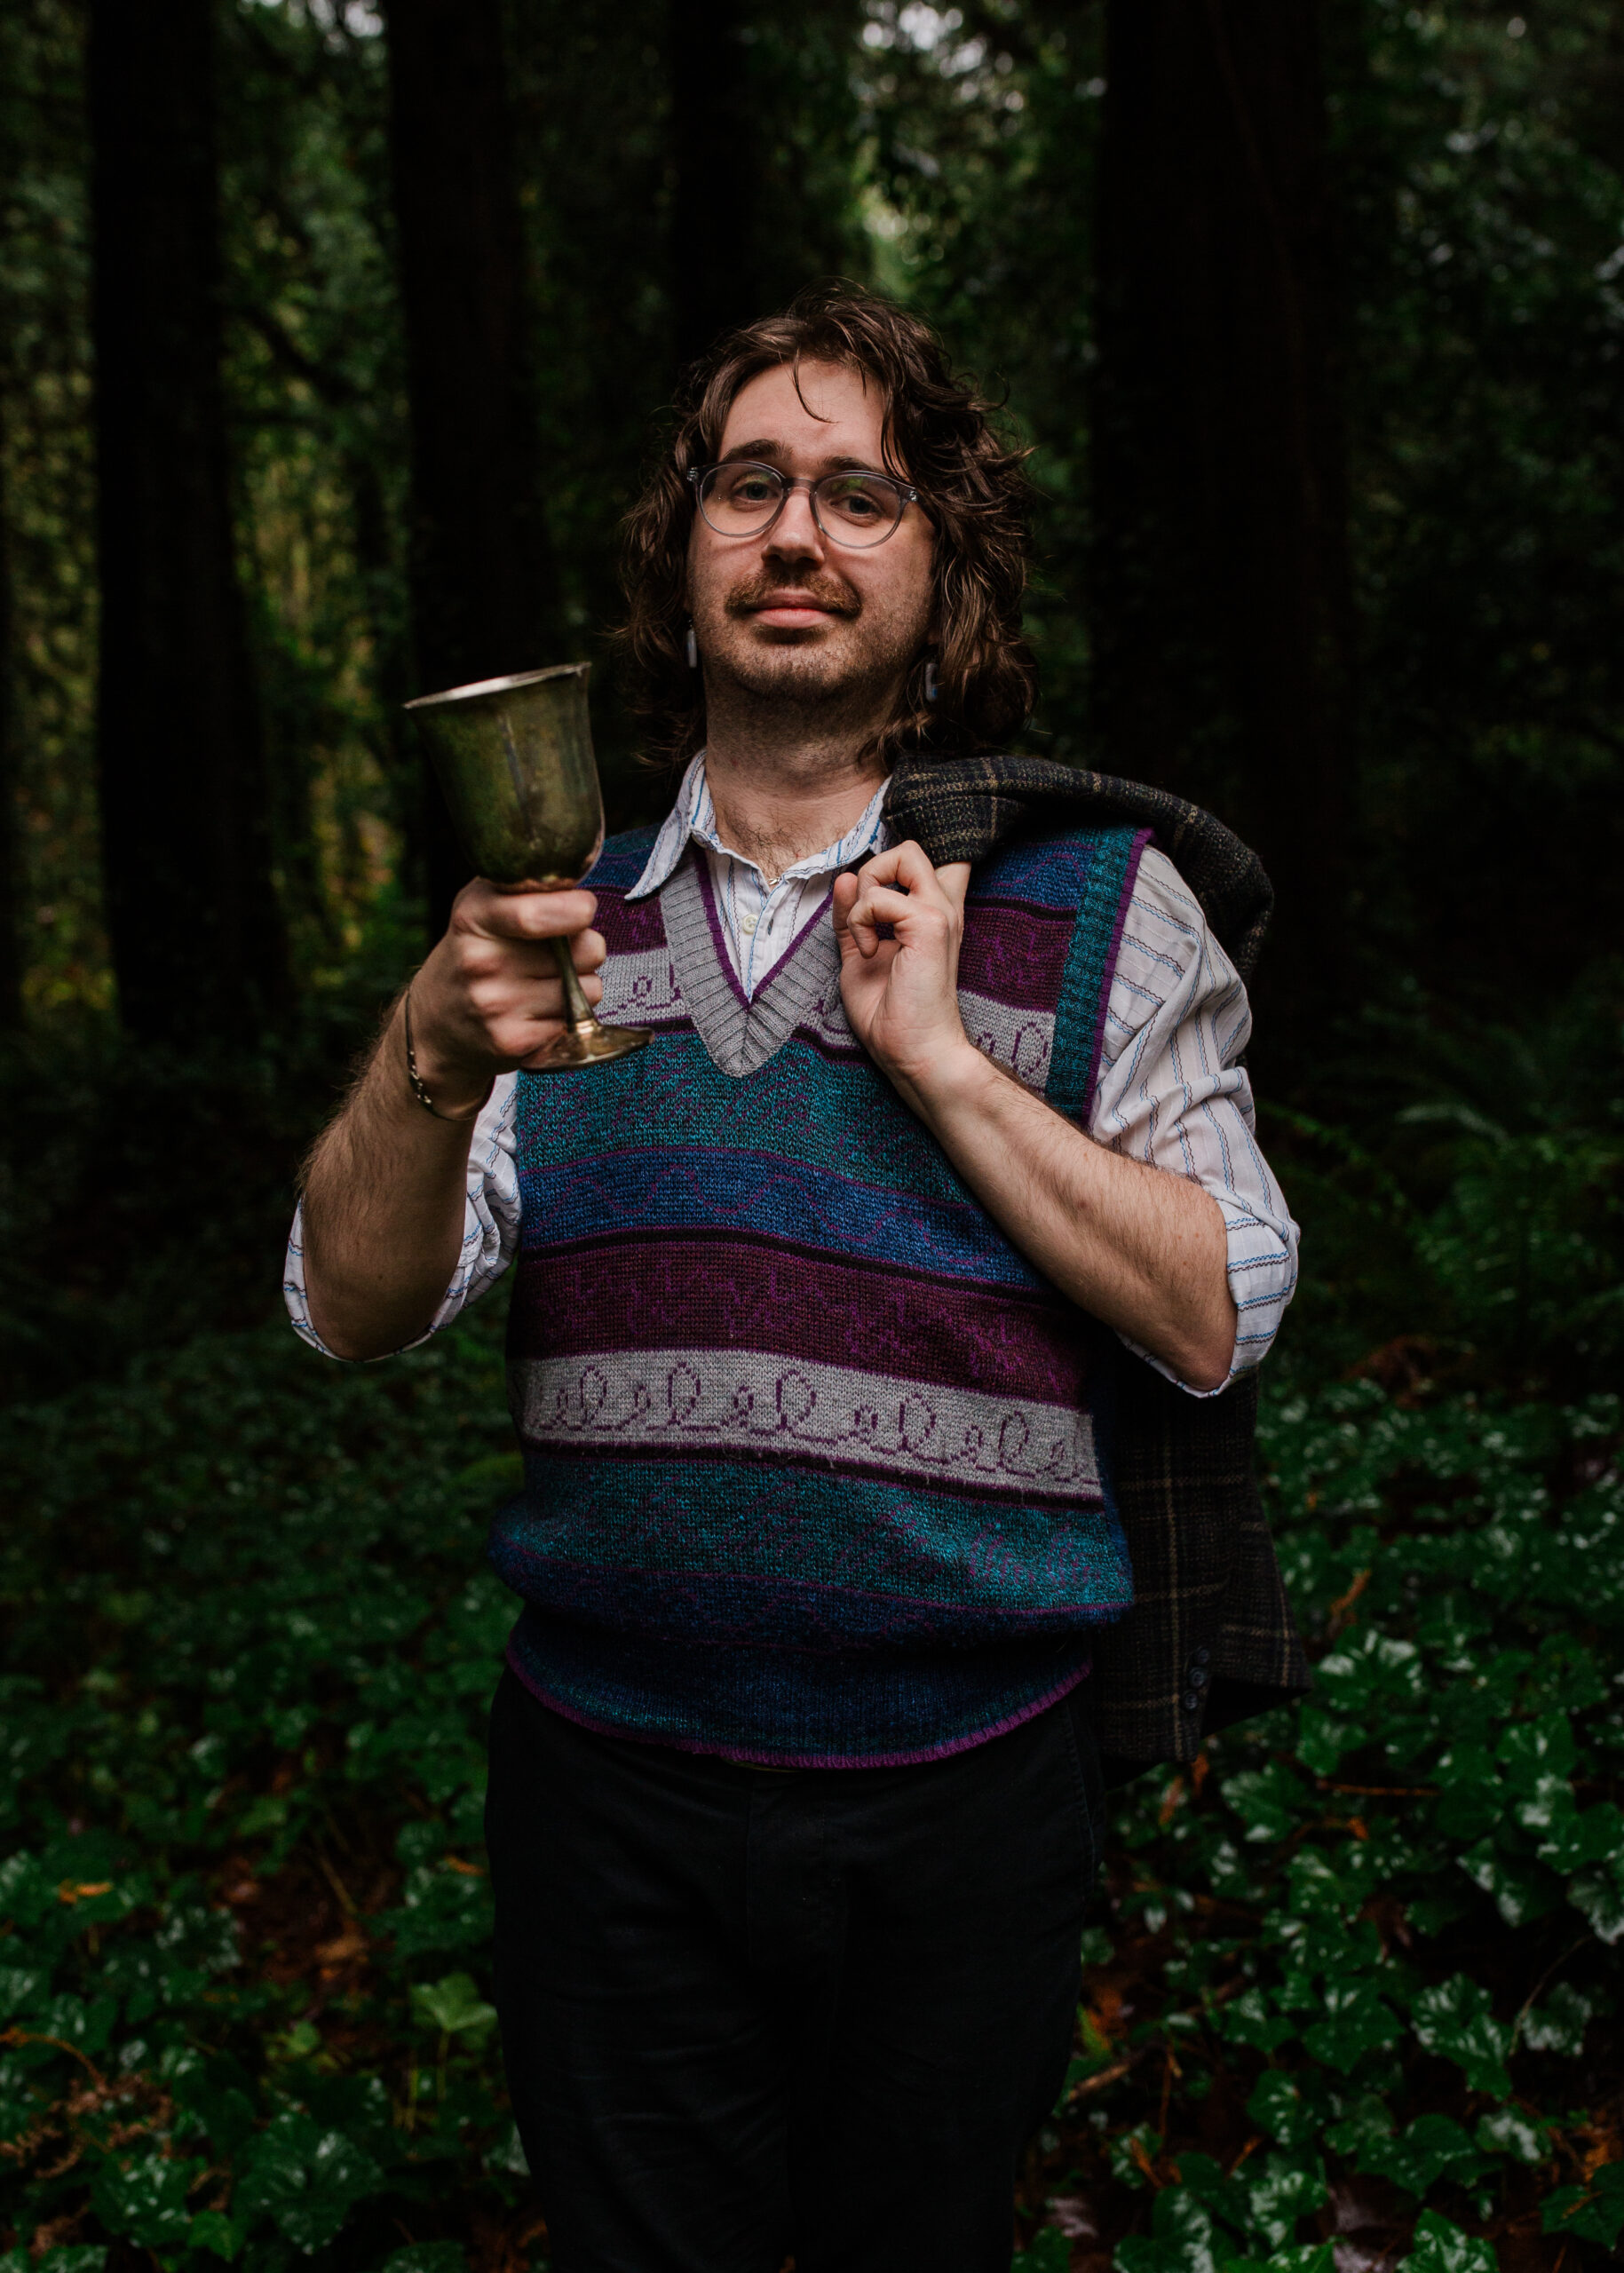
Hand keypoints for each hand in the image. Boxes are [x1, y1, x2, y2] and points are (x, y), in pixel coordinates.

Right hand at [405, 879, 606, 1110]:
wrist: (435, 1023)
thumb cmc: (472, 953)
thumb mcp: (482, 906)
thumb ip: (525, 889)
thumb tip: (577, 888)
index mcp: (474, 918)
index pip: (535, 914)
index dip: (576, 910)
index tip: (584, 908)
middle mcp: (481, 962)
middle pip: (584, 949)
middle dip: (586, 947)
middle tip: (561, 951)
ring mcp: (496, 1005)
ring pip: (589, 987)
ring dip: (581, 983)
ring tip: (546, 981)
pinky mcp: (513, 1040)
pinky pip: (576, 1019)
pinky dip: (569, 1014)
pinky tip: (539, 1008)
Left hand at [832, 841, 976, 1099]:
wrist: (912, 1052)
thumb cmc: (891, 1014)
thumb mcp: (860, 954)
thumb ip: (853, 916)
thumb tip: (845, 877)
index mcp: (933, 915)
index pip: (935, 861)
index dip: (896, 866)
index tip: (874, 897)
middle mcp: (943, 907)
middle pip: (912, 849)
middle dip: (875, 870)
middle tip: (866, 916)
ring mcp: (940, 912)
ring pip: (904, 855)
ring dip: (868, 888)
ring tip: (866, 931)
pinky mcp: (929, 925)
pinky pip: (879, 895)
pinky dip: (860, 920)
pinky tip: (869, 952)